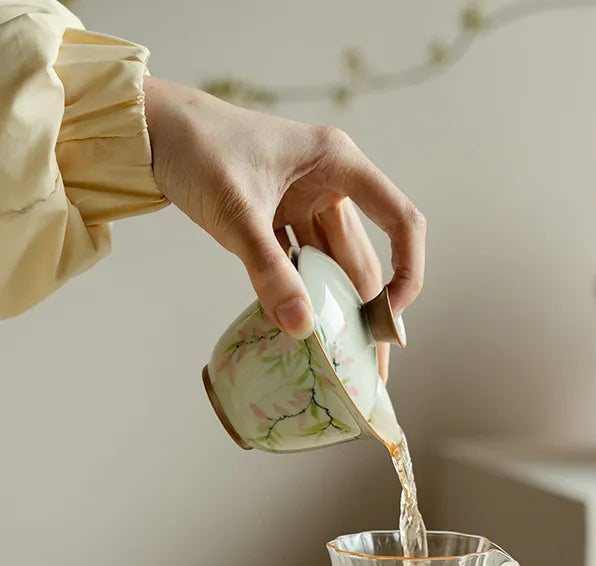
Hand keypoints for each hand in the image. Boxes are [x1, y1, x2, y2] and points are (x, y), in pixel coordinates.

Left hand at [143, 77, 424, 378]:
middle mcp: (331, 184)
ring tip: (346, 360)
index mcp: (338, 165)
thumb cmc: (197, 149)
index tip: (391, 316)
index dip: (408, 270)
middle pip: (365, 257)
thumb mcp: (236, 212)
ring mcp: (306, 203)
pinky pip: (304, 265)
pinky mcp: (282, 219)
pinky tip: (309, 329)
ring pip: (334, 266)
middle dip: (371, 312)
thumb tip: (302, 328)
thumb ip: (268, 269)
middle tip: (372, 367)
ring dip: (339, 309)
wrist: (151, 130)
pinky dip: (306, 295)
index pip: (401, 220)